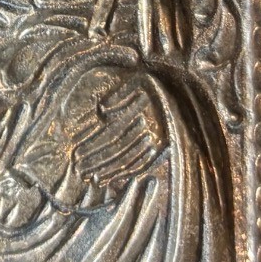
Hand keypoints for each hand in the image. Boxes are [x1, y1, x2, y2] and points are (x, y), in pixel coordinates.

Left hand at [72, 73, 165, 198]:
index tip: (77, 155)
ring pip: (129, 159)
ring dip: (110, 171)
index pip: (111, 133)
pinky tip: (114, 180)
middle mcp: (151, 129)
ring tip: (93, 180)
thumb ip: (119, 94)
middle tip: (80, 171)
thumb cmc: (154, 85)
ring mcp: (158, 141)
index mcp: (142, 112)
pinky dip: (128, 173)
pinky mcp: (163, 149)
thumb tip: (102, 111)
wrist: (183, 93)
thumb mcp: (138, 81)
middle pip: (118, 149)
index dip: (93, 145)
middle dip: (97, 161)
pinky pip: (143, 164)